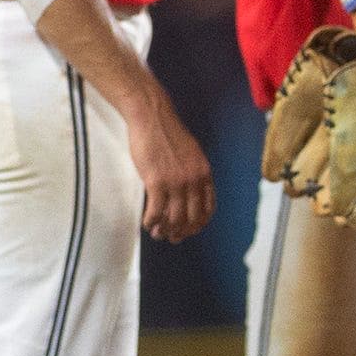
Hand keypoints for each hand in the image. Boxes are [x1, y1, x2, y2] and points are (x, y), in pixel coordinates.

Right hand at [124, 89, 213, 242]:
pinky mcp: (156, 182)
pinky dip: (151, 222)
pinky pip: (156, 212)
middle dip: (182, 232)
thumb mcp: (191, 154)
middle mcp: (194, 180)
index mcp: (204, 173)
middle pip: (192, 217)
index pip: (208, 208)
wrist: (153, 118)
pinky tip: (147, 223)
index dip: (199, 224)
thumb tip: (189, 193)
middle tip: (171, 237)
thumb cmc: (168, 134)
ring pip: (174, 219)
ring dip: (165, 230)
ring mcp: (176, 182)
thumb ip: (193, 173)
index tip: (190, 230)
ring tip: (157, 233)